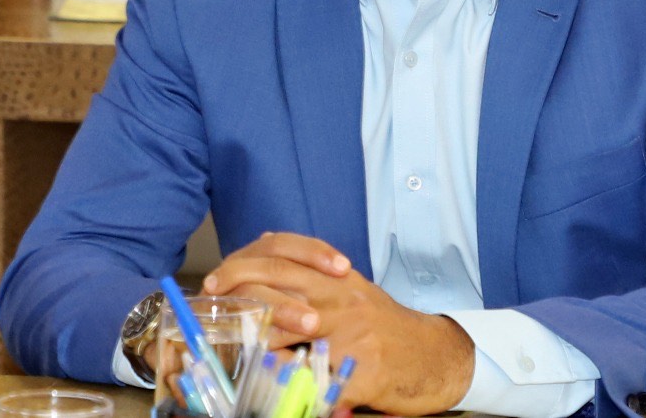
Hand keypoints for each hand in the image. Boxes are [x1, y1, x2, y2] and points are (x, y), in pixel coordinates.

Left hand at [203, 233, 473, 415]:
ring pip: (288, 333)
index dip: (244, 264)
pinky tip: (272, 392)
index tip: (215, 280)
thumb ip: (314, 278)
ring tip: (230, 353)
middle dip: (237, 298)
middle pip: (279, 285)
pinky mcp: (363, 372)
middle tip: (210, 312)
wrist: (435, 358)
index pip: (286, 256)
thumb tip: (265, 252)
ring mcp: (354, 335)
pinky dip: (290, 389)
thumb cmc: (387, 329)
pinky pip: (317, 382)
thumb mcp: (353, 293)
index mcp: (339, 280)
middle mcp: (344, 299)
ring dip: (253, 345)